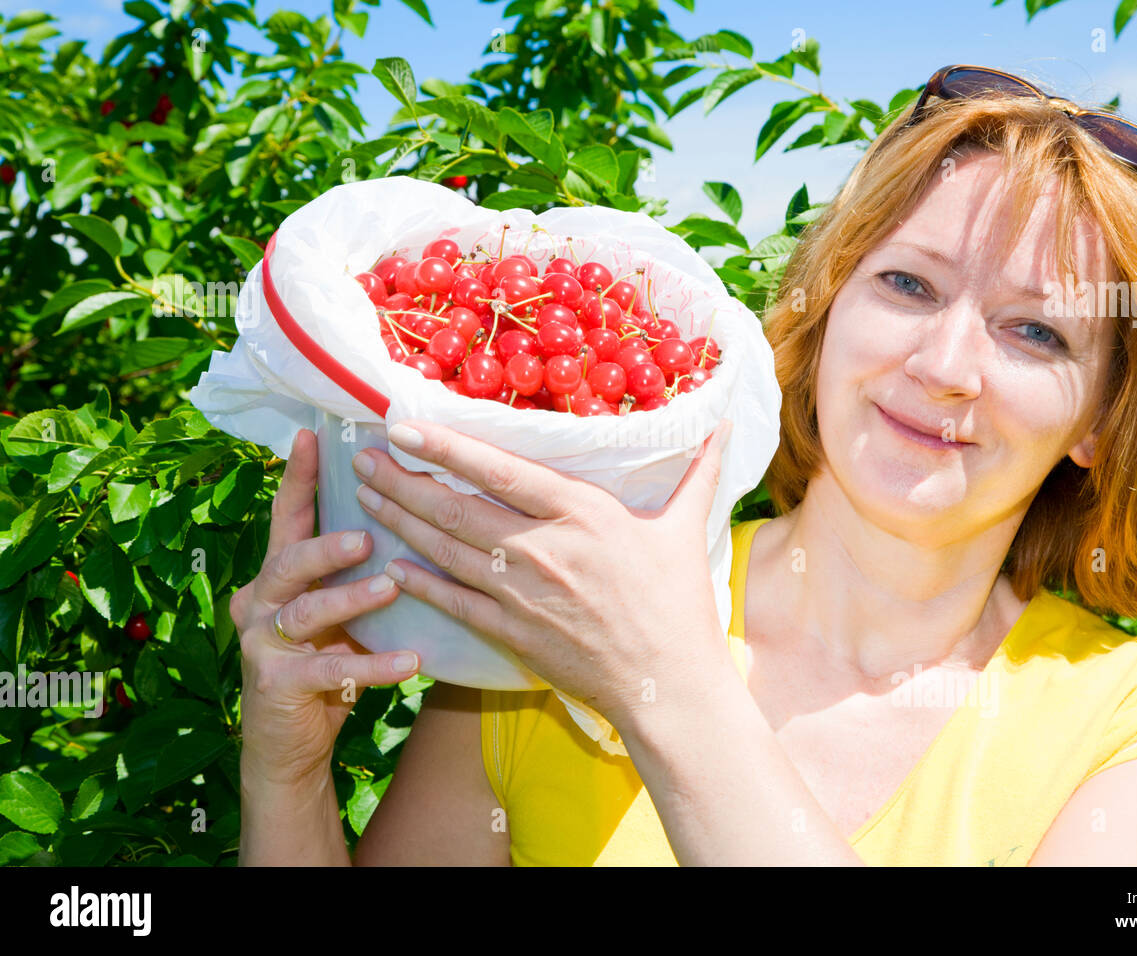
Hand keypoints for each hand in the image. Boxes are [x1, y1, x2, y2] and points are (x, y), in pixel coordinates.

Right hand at [231, 427, 419, 784]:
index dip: (298, 478)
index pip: (287, 519)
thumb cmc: (326, 665)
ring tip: (391, 588)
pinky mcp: (277, 685)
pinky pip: (328, 671)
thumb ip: (358, 575)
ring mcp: (262, 643)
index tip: (312, 435)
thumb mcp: (341, 614)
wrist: (291, 746)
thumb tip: (413, 522)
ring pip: (303, 612)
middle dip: (325, 544)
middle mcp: (260, 602)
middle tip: (367, 535)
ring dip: (350, 599)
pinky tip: (410, 662)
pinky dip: (373, 664)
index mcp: (278, 576)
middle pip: (287, 560)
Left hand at [350, 418, 735, 731]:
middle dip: (402, 480)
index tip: (404, 425)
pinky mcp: (511, 633)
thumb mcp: (685, 528)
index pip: (499, 470)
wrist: (667, 684)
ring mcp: (521, 594)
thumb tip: (724, 424)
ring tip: (366, 496)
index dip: (446, 445)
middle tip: (363, 457)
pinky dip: (419, 583)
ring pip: (444, 550)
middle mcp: (542, 548)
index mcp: (582, 513)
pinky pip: (453, 603)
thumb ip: (697, 471)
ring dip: (399, 521)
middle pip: (455, 508)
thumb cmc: (678, 604)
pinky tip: (390, 566)